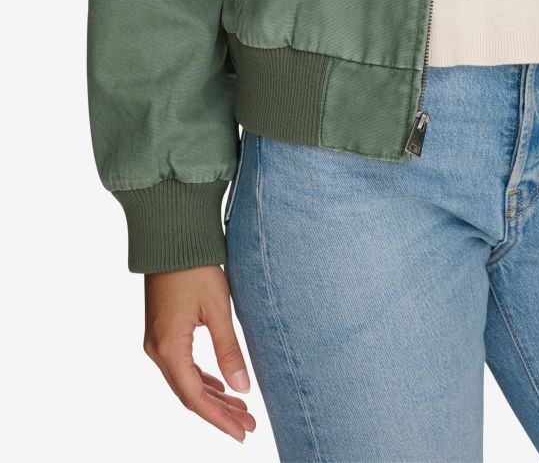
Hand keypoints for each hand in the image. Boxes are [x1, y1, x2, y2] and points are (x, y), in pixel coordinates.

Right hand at [143, 265, 255, 441]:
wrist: (171, 238)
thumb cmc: (195, 268)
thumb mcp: (218, 309)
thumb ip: (229, 350)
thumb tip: (243, 389)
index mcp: (169, 348)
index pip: (195, 397)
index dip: (219, 418)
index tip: (242, 433)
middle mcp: (158, 351)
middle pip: (189, 394)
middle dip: (219, 412)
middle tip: (248, 426)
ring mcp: (157, 342)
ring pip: (186, 382)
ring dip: (212, 397)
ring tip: (241, 410)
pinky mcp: (162, 332)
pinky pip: (182, 367)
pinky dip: (202, 380)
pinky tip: (219, 386)